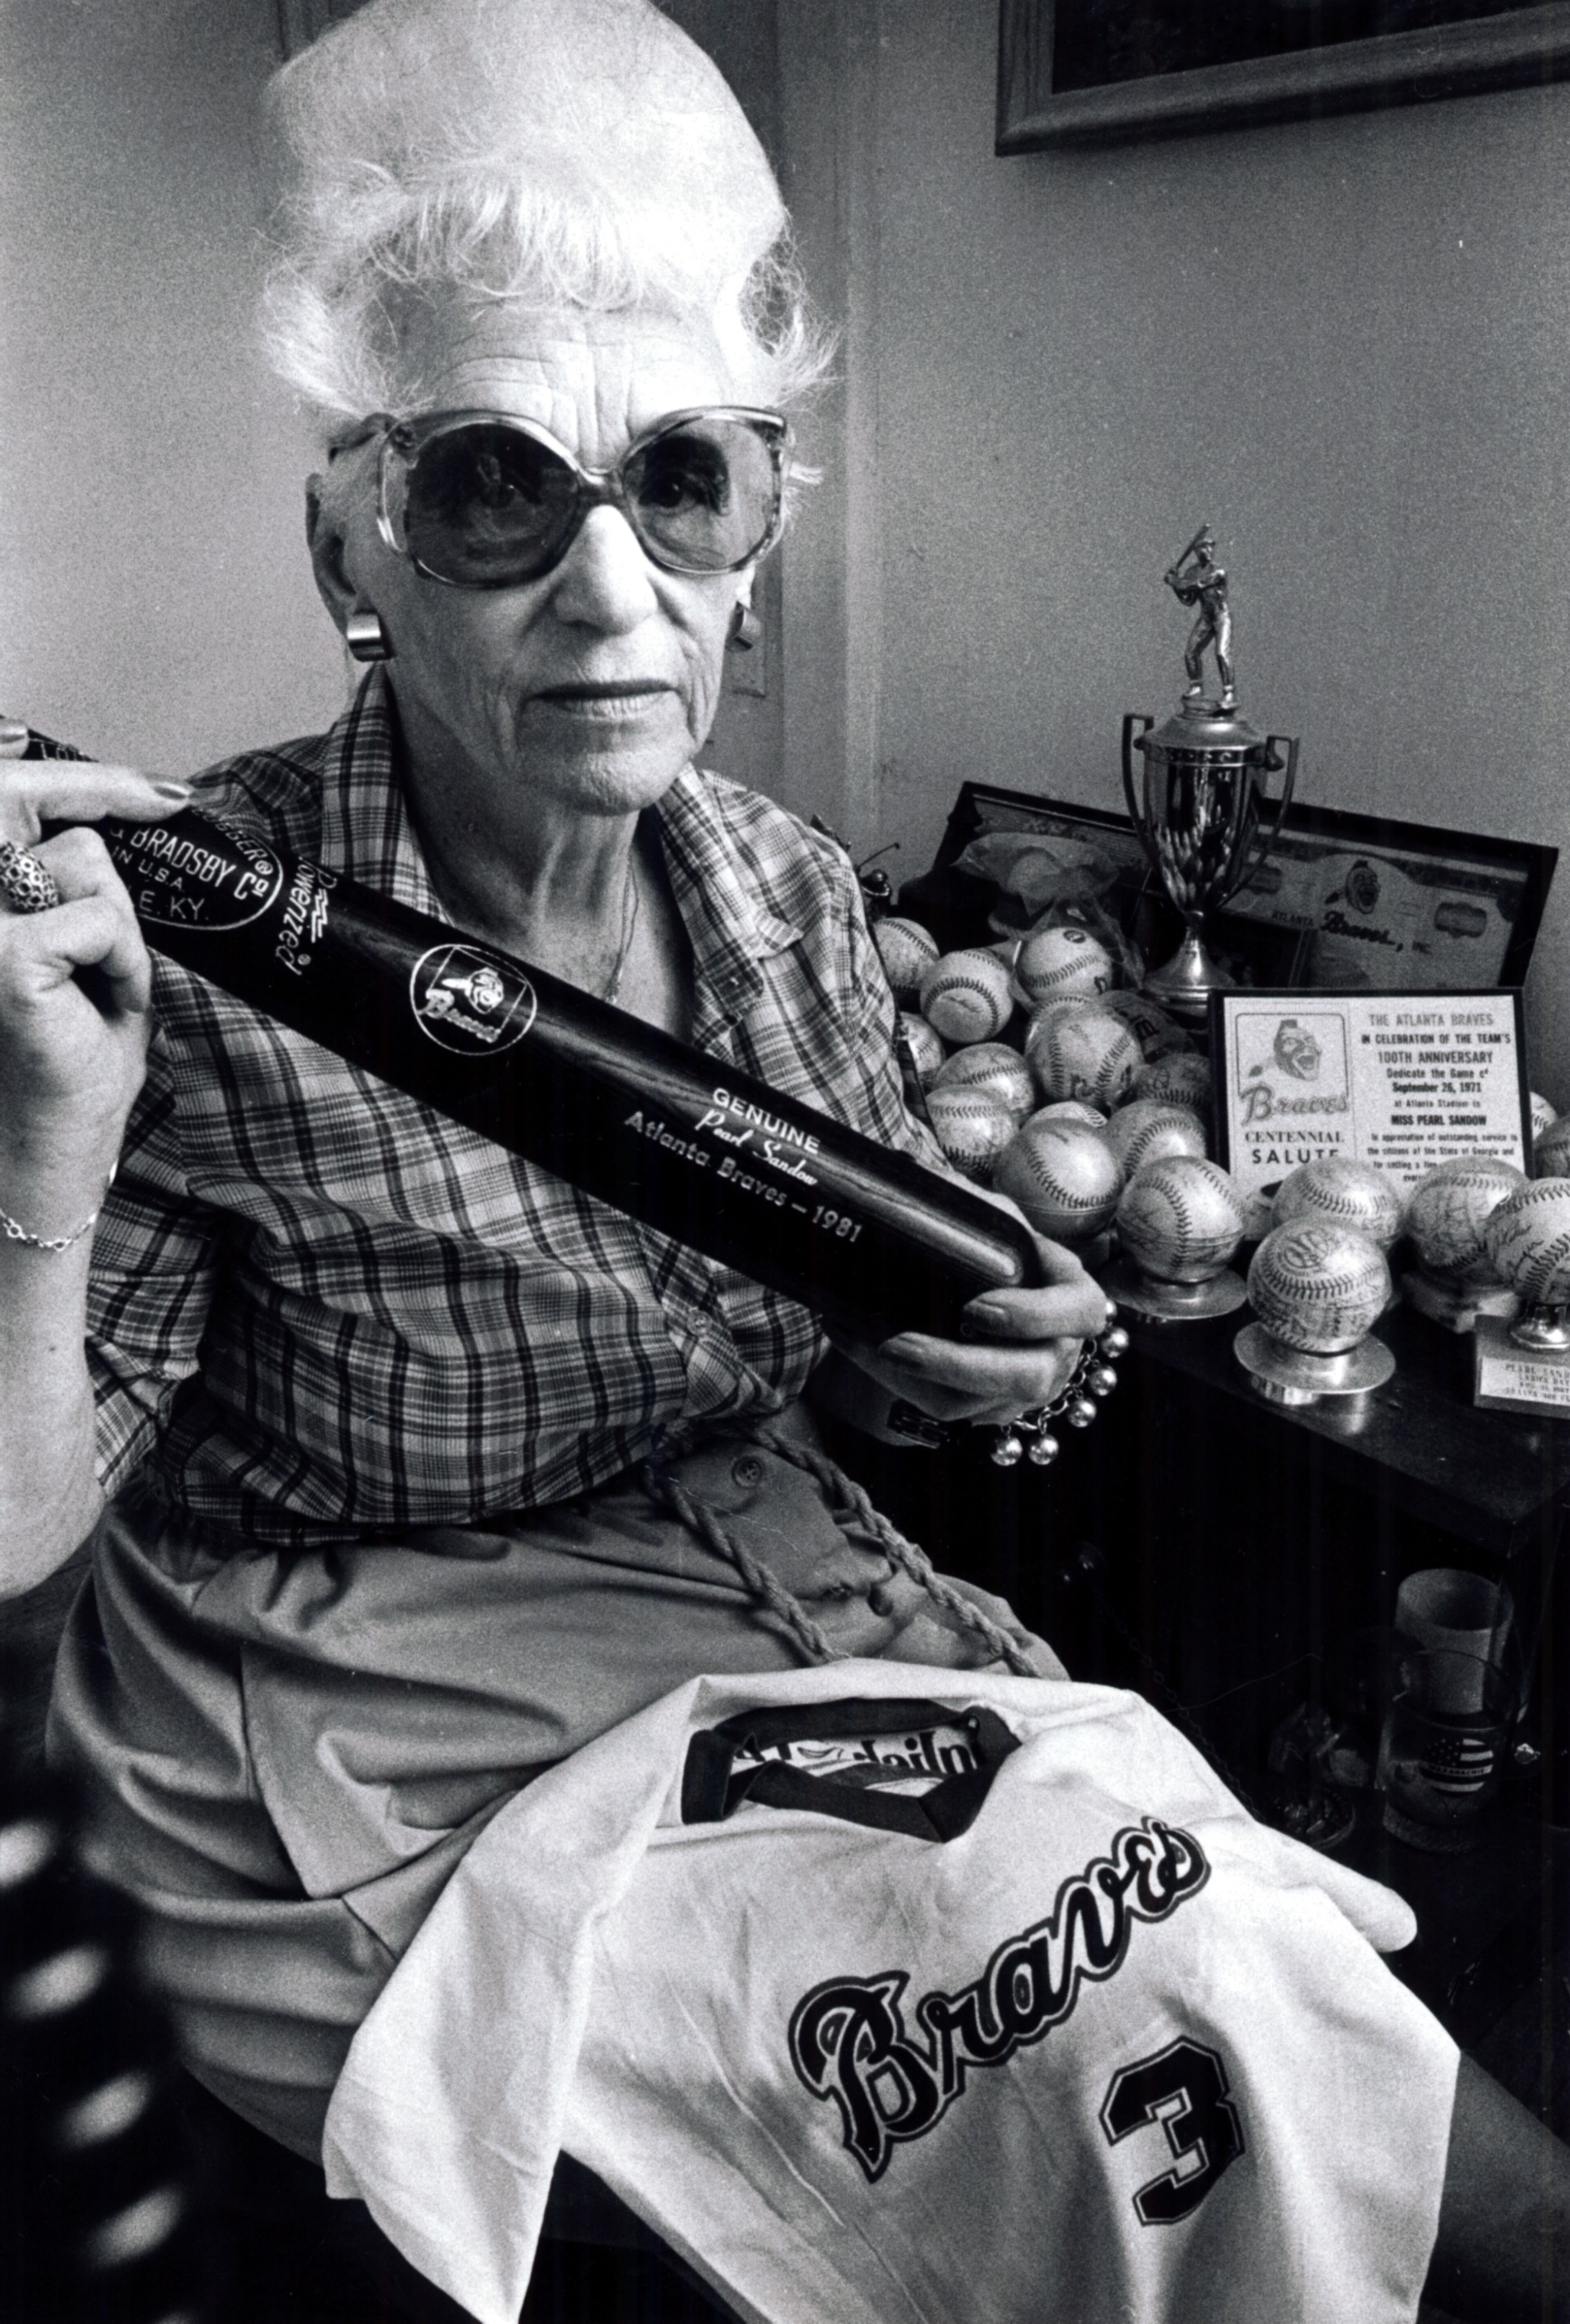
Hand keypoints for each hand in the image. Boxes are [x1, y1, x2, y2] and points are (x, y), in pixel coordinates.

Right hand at [0, 757, 188, 1232]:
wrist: (59, 1141)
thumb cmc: (75, 1052)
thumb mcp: (87, 950)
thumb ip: (82, 886)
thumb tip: (131, 813)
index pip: (19, 801)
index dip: (92, 782)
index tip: (164, 791)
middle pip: (62, 826)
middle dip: (112, 845)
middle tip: (145, 873)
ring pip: (88, 863)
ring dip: (120, 931)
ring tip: (101, 987)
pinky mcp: (7, 958)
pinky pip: (100, 918)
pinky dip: (124, 963)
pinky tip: (104, 1005)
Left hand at [832, 1228, 1111, 1428]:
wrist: (975, 1295)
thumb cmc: (997, 1254)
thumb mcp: (992, 1221)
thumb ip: (970, 1201)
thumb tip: (912, 1171)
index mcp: (1072, 1298)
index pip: (1081, 1312)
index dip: (1035, 1316)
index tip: (977, 1307)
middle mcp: (1056, 1350)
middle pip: (1028, 1374)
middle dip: (963, 1363)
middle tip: (903, 1341)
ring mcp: (1025, 1387)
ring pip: (981, 1403)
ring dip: (922, 1379)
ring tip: (874, 1347)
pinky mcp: (989, 1409)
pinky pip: (950, 1410)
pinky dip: (902, 1383)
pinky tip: (863, 1350)